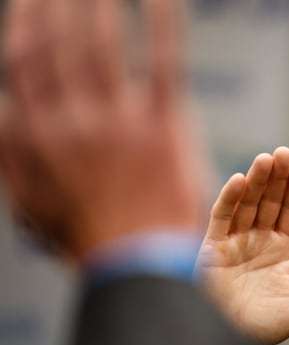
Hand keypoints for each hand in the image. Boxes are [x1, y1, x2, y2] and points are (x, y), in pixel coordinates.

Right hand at [0, 0, 206, 258]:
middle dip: (56, 2)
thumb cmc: (88, 237)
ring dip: (99, 3)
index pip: (21, 62)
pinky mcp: (163, 128)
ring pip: (101, 45)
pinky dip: (162, 25)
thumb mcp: (29, 203)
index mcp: (35, 138)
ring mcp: (117, 123)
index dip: (25, 23)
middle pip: (56, 44)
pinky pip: (161, 63)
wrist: (139, 265)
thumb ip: (10, 156)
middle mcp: (69, 122)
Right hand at [196, 147, 288, 344]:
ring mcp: (234, 242)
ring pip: (246, 204)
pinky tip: (240, 180)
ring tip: (267, 159)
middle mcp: (258, 240)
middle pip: (268, 200)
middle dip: (277, 177)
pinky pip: (221, 218)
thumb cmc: (266, 328)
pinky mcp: (211, 249)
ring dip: (256, 181)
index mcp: (282, 250)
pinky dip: (229, 199)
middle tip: (284, 153)